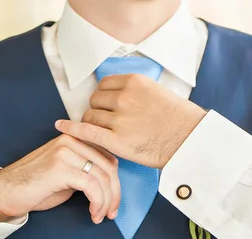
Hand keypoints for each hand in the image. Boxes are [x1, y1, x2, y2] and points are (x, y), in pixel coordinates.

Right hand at [0, 134, 119, 223]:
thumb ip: (86, 172)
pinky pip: (92, 187)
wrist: (5, 192)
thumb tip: (110, 185)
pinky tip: (93, 214)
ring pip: (103, 178)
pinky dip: (98, 203)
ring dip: (106, 202)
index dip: (116, 182)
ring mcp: (65, 153)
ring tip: (100, 216)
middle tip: (112, 213)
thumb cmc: (33, 187)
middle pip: (109, 167)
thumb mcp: (66, 175)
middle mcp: (71, 141)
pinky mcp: (61, 168)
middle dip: (115, 194)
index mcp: (74, 139)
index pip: (108, 157)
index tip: (114, 202)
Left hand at [55, 74, 206, 167]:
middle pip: (95, 101)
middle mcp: (125, 98)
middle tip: (105, 123)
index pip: (105, 85)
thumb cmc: (181, 121)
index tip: (106, 106)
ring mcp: (119, 120)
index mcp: (135, 83)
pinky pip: (87, 132)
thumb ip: (137, 93)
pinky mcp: (117, 141)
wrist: (191, 142)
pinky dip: (72, 128)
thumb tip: (119, 96)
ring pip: (91, 117)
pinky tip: (60, 127)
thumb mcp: (160, 94)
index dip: (103, 97)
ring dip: (92, 124)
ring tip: (101, 133)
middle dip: (97, 111)